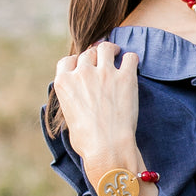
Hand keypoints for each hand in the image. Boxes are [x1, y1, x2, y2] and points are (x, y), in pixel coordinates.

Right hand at [53, 42, 140, 179]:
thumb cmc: (87, 141)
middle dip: (94, 55)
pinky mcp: (125, 77)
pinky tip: (131, 65)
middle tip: (103, 59)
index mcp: (64, 83)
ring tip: (117, 53)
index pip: (68, 61)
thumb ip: (73, 102)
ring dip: (111, 50)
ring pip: (106, 48)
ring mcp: (104, 73)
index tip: (83, 65)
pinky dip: (130, 59)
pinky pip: (130, 57)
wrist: (106, 147)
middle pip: (88, 53)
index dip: (77, 61)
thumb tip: (80, 104)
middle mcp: (82, 73)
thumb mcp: (69, 119)